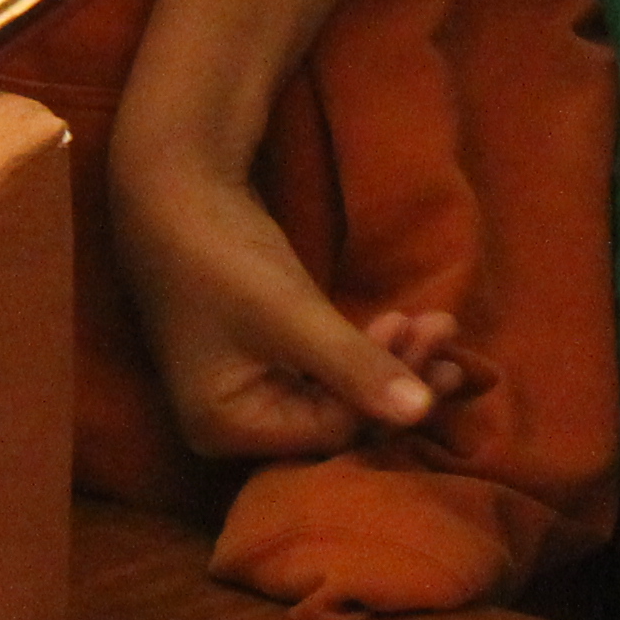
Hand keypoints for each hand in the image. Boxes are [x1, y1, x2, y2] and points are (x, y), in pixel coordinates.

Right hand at [110, 139, 447, 457]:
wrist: (173, 187)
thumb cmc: (219, 255)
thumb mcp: (290, 314)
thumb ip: (355, 367)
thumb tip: (424, 412)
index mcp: (227, 426)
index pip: (330, 432)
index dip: (384, 392)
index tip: (429, 338)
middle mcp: (237, 422)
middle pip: (339, 420)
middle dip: (398, 377)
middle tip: (445, 332)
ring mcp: (251, 390)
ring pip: (340, 396)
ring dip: (391, 362)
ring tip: (439, 325)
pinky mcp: (266, 360)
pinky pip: (330, 374)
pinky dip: (367, 351)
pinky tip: (403, 325)